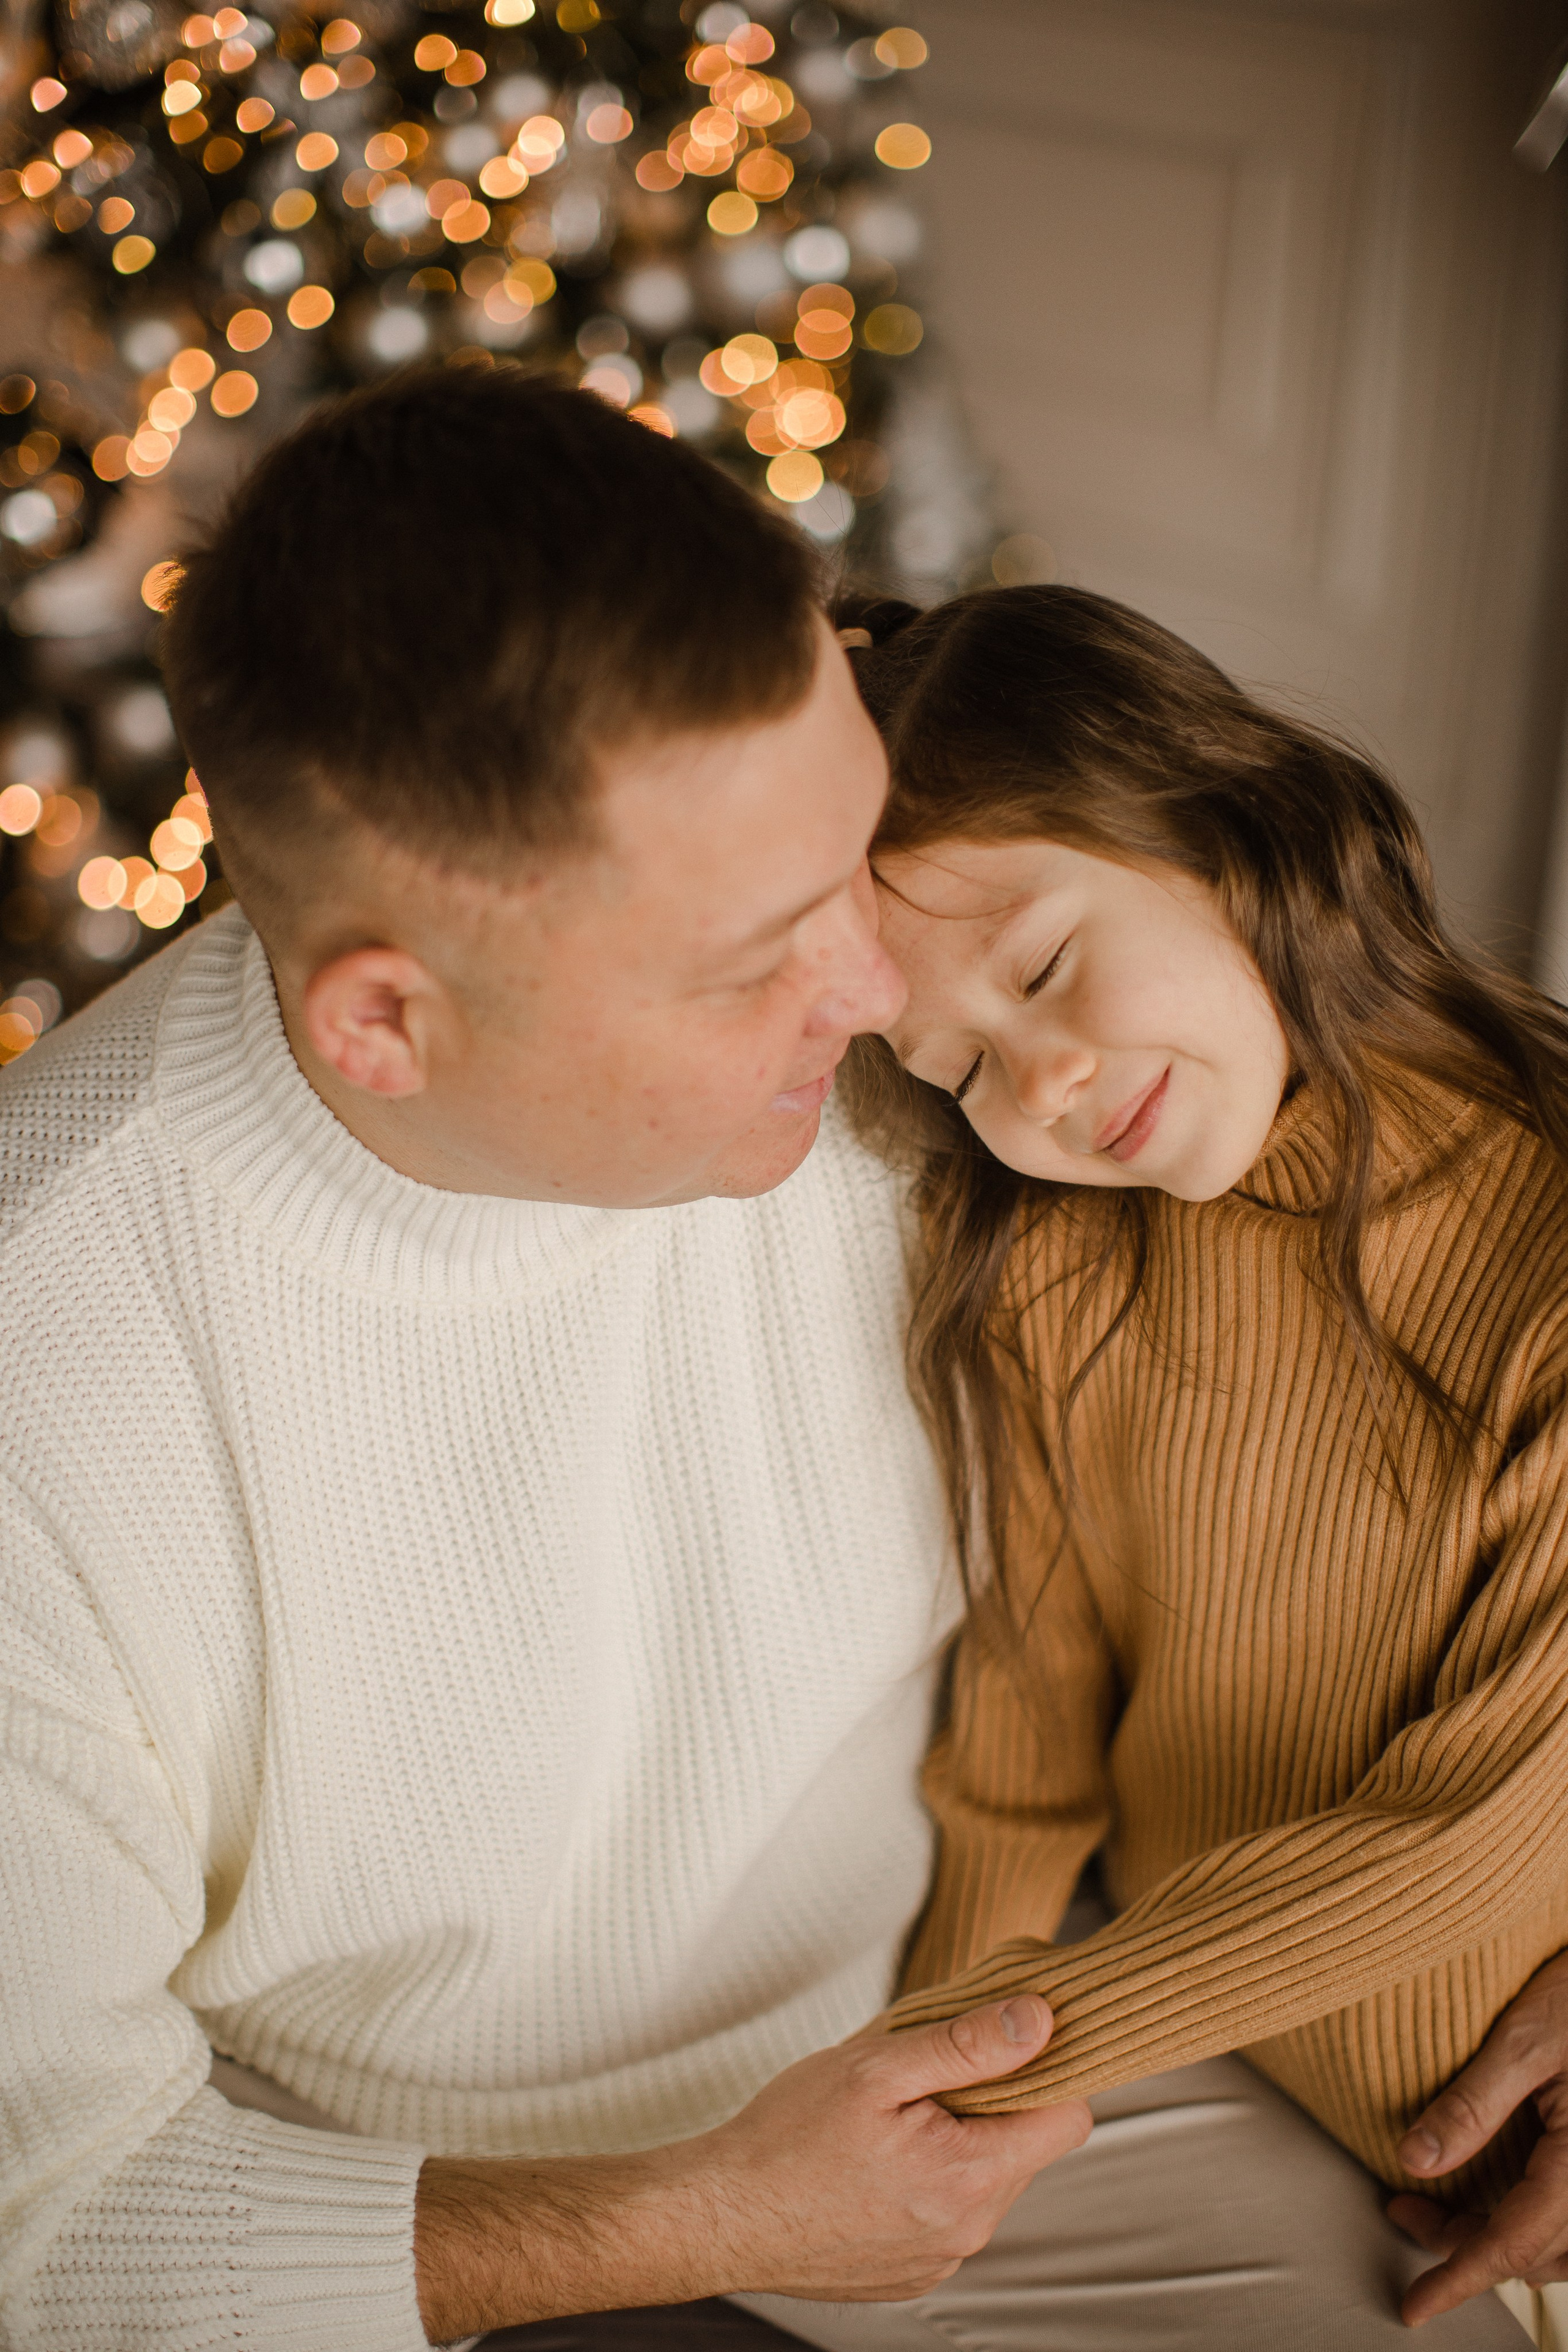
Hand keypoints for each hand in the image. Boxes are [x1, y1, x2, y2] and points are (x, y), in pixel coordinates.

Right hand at [415, 1995, 1090, 2337]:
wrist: (715, 2214)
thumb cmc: (784, 2138)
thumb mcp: (875, 2066)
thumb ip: (965, 2043)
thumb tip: (1040, 2019)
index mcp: (969, 2179)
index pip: (1069, 2117)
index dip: (1050, 2066)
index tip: (1009, 2036)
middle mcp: (967, 2232)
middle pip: (1024, 2144)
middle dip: (990, 2097)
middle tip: (923, 2068)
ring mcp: (939, 2259)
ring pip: (984, 2176)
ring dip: (956, 2135)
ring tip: (890, 2113)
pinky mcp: (910, 2272)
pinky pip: (947, 2210)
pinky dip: (927, 2175)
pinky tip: (873, 2156)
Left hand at [1390, 1948, 1567, 2325]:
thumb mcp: (1522, 2039)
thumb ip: (1471, 2105)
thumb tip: (1412, 2164)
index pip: (1514, 2244)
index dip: (1459, 2278)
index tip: (1414, 2306)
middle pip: (1530, 2251)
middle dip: (1462, 2248)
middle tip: (1400, 2211)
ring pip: (1553, 2245)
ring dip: (1493, 2239)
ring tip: (1431, 2207)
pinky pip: (1567, 2220)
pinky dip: (1524, 2223)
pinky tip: (1489, 2196)